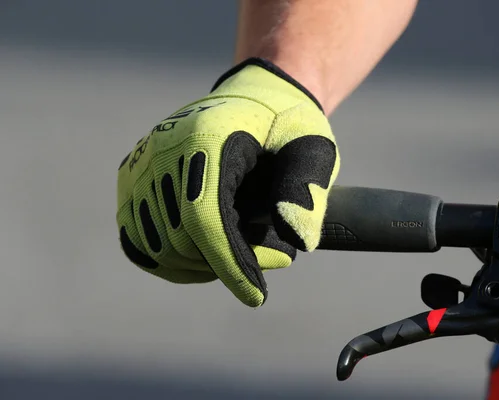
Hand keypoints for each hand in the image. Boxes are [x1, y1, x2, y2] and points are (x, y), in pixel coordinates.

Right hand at [116, 58, 339, 306]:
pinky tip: (204, 259)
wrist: (253, 96)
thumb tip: (295, 240)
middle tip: (270, 262)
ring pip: (156, 245)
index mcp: (206, 136)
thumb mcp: (313, 145)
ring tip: (239, 258)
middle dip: (225, 265)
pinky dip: (169, 260)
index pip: (205, 215)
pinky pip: (137, 239)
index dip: (229, 262)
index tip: (256, 295)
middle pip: (180, 237)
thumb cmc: (287, 124)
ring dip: (199, 267)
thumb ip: (306, 189)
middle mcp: (162, 149)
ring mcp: (142, 164)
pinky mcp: (133, 178)